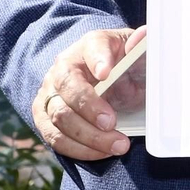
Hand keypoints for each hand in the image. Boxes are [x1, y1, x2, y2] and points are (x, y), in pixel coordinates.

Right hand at [33, 26, 139, 159]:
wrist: (106, 82)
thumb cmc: (123, 66)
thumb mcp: (137, 54)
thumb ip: (142, 47)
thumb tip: (144, 36)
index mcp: (90, 45)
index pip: (92, 48)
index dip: (98, 59)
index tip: (107, 72)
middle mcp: (64, 67)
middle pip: (68, 87)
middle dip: (90, 109)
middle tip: (113, 124)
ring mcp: (50, 93)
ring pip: (59, 117)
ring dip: (88, 136)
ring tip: (118, 145)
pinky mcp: (44, 118)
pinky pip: (55, 138)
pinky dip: (79, 149)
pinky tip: (102, 152)